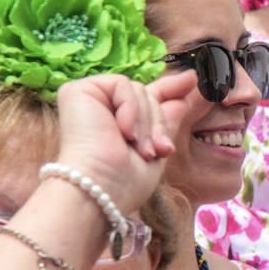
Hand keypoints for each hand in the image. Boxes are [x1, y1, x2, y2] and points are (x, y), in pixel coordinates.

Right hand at [53, 71, 199, 215]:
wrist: (101, 190)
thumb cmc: (126, 182)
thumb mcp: (157, 147)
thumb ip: (167, 118)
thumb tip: (186, 89)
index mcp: (117, 122)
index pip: (146, 99)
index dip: (169, 89)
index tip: (191, 80)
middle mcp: (100, 108)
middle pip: (147, 96)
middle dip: (158, 125)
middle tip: (156, 151)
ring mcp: (88, 99)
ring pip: (139, 90)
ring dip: (146, 123)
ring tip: (139, 149)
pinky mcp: (77, 90)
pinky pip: (122, 85)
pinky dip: (130, 109)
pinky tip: (122, 131)